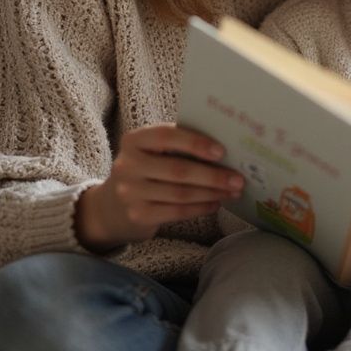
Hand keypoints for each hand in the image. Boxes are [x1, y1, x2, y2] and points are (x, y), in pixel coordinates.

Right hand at [75, 123, 243, 252]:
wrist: (111, 206)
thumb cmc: (145, 170)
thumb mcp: (151, 152)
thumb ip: (178, 145)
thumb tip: (224, 149)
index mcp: (134, 140)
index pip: (166, 136)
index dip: (195, 143)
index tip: (222, 151)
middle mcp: (128, 165)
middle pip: (178, 170)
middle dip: (213, 175)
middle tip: (238, 179)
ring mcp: (130, 192)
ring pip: (181, 193)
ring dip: (212, 193)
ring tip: (232, 192)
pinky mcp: (138, 215)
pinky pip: (177, 212)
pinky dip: (201, 208)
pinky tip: (216, 203)